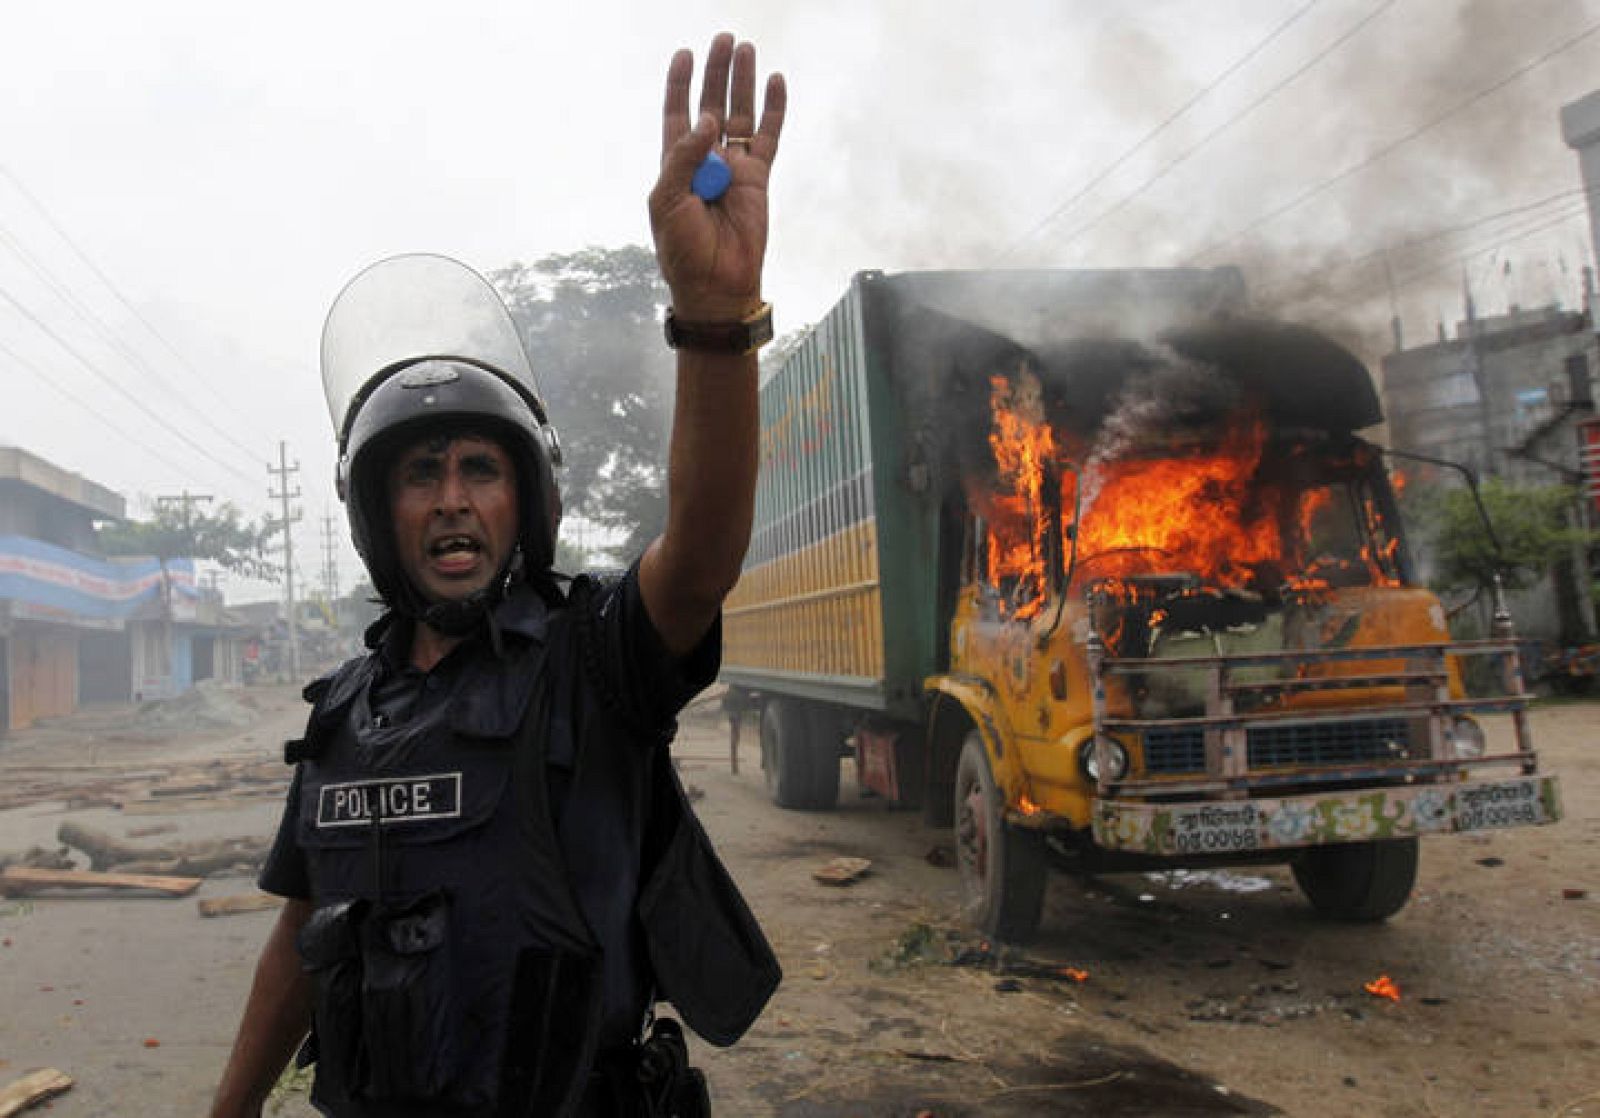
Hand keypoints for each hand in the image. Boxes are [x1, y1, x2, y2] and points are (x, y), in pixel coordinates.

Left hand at [649, 33, 785, 321]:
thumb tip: (709, 122)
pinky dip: (773, 110)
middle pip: (711, 103)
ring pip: (741, 114)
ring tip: (746, 49)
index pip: (677, 113)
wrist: (716, 283)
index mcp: (676, 163)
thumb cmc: (682, 249)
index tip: (684, 55)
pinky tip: (775, 83)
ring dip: (742, 82)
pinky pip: (768, 137)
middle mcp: (706, 159)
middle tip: (724, 40)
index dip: (680, 84)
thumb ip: (683, 159)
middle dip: (716, 71)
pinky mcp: (759, 178)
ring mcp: (734, 167)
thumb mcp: (667, 202)